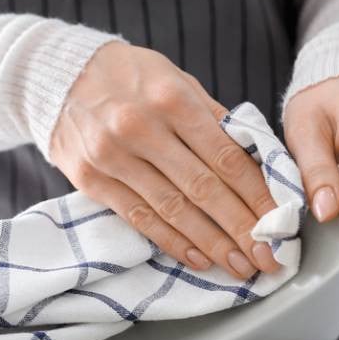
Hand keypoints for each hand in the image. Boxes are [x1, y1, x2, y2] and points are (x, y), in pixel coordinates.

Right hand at [49, 41, 279, 279]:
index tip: (280, 221)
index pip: (225, 156)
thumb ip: (212, 119)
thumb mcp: (175, 80)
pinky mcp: (90, 180)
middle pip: (203, 188)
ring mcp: (112, 157)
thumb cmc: (128, 77)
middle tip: (269, 257)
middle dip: (241, 228)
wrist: (57, 75)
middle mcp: (141, 129)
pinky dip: (171, 241)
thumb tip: (256, 163)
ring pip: (172, 209)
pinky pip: (138, 217)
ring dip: (211, 243)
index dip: (257, 194)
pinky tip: (198, 257)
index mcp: (171, 99)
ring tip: (240, 265)